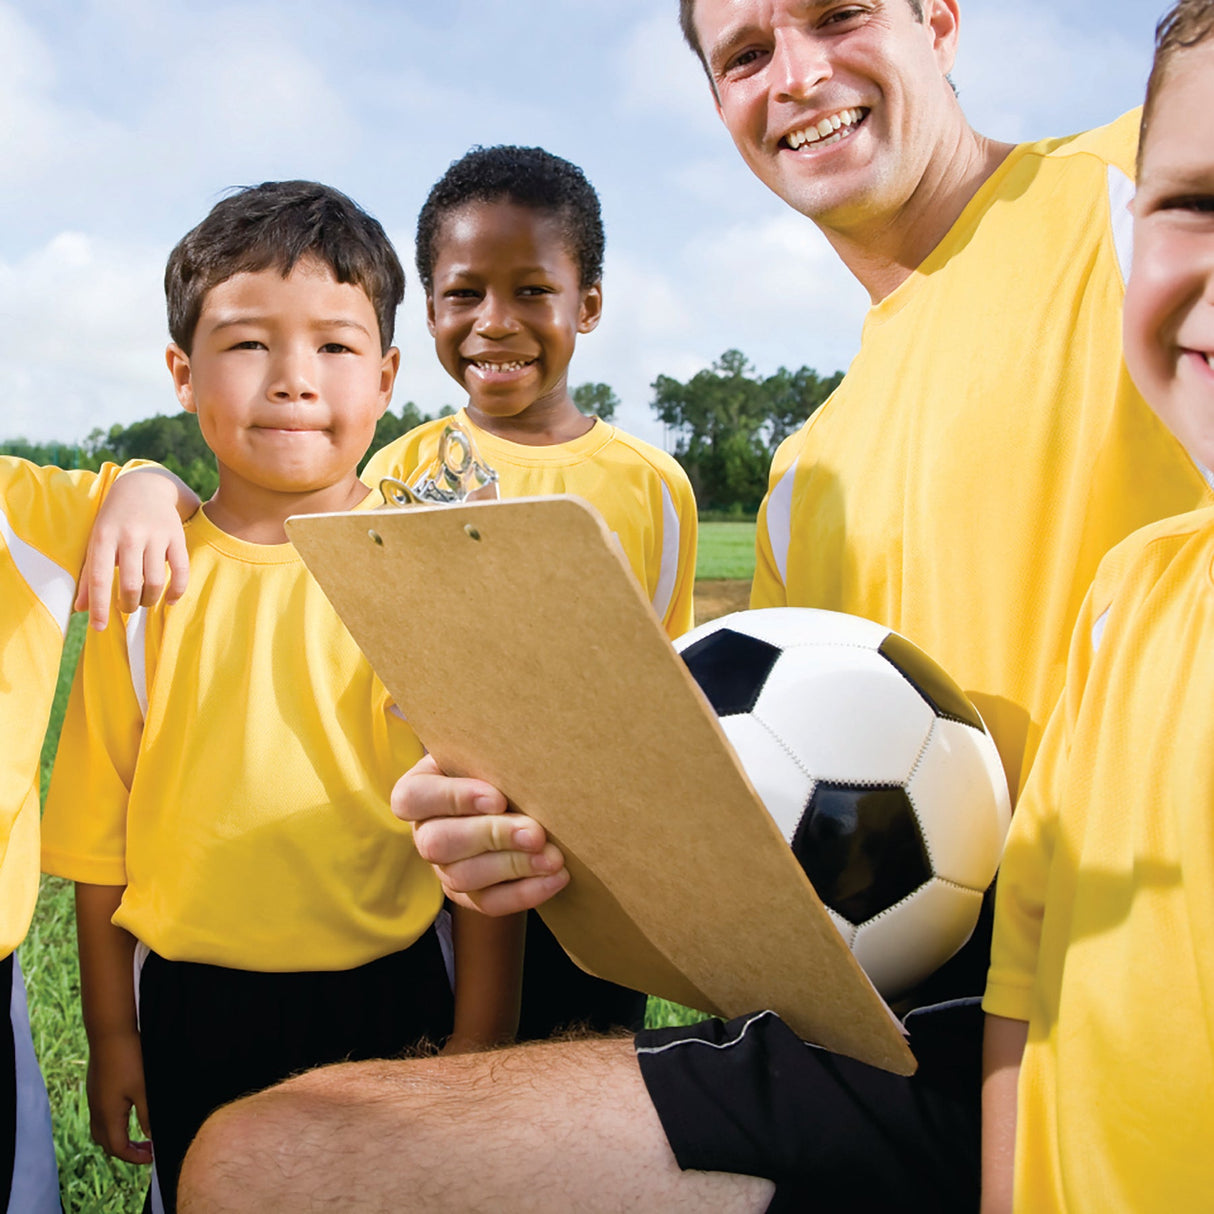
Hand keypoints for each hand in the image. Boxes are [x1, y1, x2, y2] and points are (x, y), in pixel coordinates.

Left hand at [76, 467, 196, 629]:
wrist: (144, 486)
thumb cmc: (114, 520)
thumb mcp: (97, 542)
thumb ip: (88, 576)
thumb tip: (80, 610)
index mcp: (103, 537)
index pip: (98, 578)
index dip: (98, 606)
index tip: (98, 628)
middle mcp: (129, 535)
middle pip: (129, 584)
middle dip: (127, 605)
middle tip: (126, 608)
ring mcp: (155, 535)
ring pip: (154, 581)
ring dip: (149, 600)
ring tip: (144, 601)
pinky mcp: (176, 536)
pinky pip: (180, 571)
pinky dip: (176, 591)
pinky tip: (170, 600)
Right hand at [86, 1029, 152, 1164]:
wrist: (110, 1033)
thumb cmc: (129, 1060)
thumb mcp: (143, 1089)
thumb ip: (147, 1115)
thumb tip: (150, 1136)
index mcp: (108, 1115)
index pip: (118, 1148)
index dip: (135, 1157)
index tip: (152, 1157)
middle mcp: (97, 1111)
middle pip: (107, 1143)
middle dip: (126, 1151)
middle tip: (148, 1150)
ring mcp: (94, 1099)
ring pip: (101, 1130)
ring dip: (119, 1138)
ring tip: (139, 1136)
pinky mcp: (95, 1089)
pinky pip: (100, 1116)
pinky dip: (113, 1124)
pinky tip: (128, 1114)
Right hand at [392, 754, 568, 914]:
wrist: (518, 799)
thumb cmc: (498, 768)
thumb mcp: (489, 756)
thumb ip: (494, 757)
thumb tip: (523, 759)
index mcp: (419, 792)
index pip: (413, 798)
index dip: (453, 799)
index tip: (497, 798)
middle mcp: (424, 833)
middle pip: (438, 844)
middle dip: (491, 837)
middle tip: (534, 833)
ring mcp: (443, 868)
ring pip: (463, 877)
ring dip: (513, 867)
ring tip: (552, 858)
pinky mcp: (469, 895)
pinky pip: (490, 902)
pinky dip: (525, 892)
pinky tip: (555, 878)